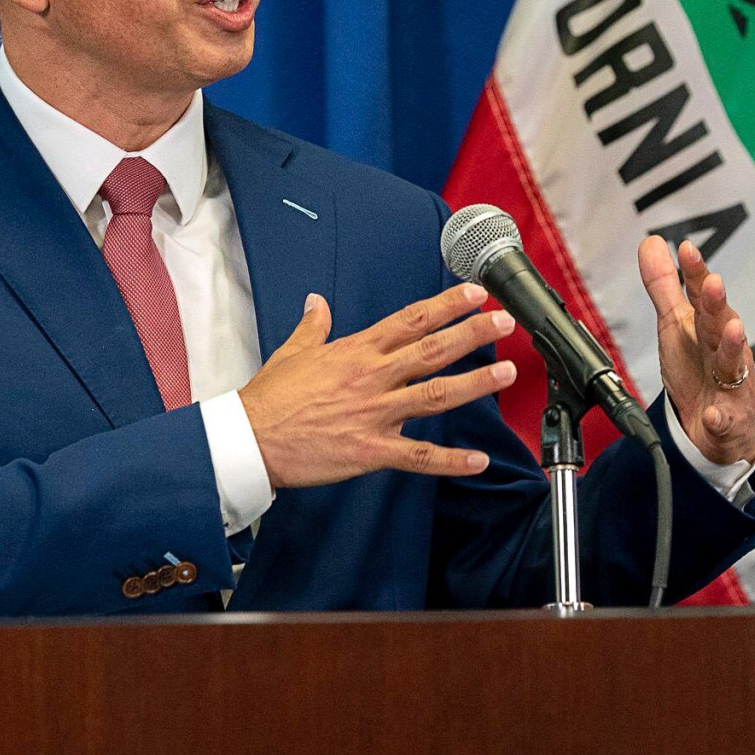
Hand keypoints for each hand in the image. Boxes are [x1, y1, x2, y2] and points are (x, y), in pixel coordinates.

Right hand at [240, 285, 517, 488]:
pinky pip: (418, 455)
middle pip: (432, 350)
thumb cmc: (269, 399)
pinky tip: (477, 460)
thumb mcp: (291, 352)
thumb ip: (312, 326)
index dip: (446, 305)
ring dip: (474, 384)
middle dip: (472, 334)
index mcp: (356, 351)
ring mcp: (374, 413)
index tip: (475, 294)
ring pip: (434, 395)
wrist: (249, 440)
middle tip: (504, 322)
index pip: (410, 320)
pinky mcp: (371, 450)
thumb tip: (317, 302)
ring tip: (506, 374)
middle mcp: (372, 377)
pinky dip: (450, 460)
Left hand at [638, 236, 754, 465]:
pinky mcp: (729, 420)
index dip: (696, 273)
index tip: (687, 249)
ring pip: (733, 364)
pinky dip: (720, 417)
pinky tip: (714, 413)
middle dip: (718, 303)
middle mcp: (724, 351)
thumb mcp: (677, 325)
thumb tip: (651, 242)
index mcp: (709, 327)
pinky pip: (725, 420)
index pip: (703, 296)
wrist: (721, 429)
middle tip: (714, 283)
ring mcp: (731, 385)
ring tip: (732, 329)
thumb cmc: (699, 370)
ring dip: (732, 347)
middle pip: (720, 324)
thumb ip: (664, 286)